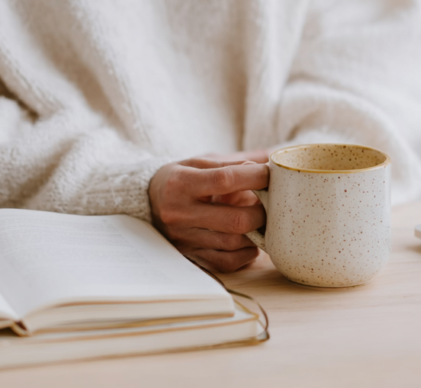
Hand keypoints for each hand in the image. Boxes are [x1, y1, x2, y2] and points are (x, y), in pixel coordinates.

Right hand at [149, 150, 269, 272]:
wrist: (149, 201)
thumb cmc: (183, 178)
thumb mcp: (201, 162)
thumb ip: (235, 162)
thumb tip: (271, 158)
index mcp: (181, 183)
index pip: (225, 180)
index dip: (255, 177)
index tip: (271, 173)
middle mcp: (180, 213)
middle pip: (234, 219)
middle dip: (262, 211)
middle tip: (271, 203)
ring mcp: (184, 238)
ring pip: (233, 243)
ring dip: (256, 233)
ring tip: (262, 220)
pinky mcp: (190, 256)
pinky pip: (226, 262)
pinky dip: (246, 253)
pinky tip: (250, 240)